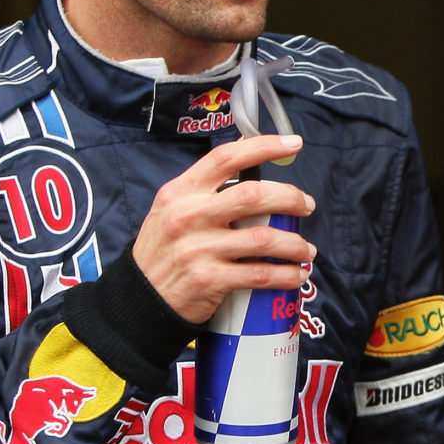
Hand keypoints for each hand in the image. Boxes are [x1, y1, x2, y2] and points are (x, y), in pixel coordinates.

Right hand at [132, 135, 317, 323]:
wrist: (138, 299)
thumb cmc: (165, 251)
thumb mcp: (171, 211)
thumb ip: (206, 191)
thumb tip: (250, 166)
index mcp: (180, 192)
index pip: (225, 158)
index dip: (264, 147)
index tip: (294, 144)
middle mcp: (188, 216)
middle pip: (254, 196)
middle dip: (290, 198)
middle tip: (306, 206)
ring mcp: (197, 248)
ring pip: (264, 239)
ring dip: (295, 244)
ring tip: (305, 250)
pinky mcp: (208, 280)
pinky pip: (260, 275)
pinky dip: (286, 275)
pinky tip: (296, 275)